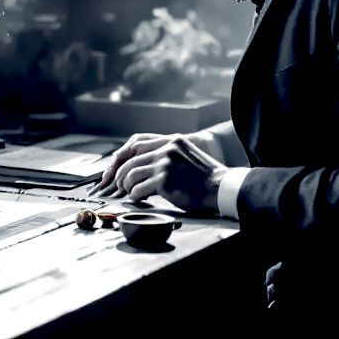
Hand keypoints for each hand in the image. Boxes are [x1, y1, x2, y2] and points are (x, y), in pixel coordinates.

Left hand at [88, 132, 225, 211]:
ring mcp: (165, 164)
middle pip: (130, 159)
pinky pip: (138, 188)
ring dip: (127, 186)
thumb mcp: (187, 154)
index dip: (123, 155)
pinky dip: (135, 195)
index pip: (137, 143)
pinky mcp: (164, 180)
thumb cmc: (205, 177)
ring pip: (131, 174)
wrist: (222, 188)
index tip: (116, 165)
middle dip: (120, 173)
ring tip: (130, 192)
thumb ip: (168, 153)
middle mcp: (167, 149)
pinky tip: (139, 198)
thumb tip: (143, 162)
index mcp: (172, 141)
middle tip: (119, 184)